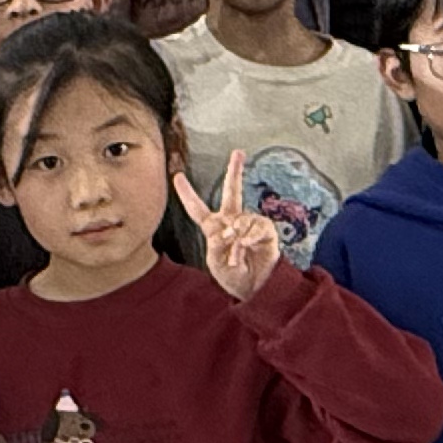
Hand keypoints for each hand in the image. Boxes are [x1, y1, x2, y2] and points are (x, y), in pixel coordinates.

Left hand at [174, 150, 279, 301]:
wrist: (255, 289)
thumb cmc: (233, 277)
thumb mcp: (215, 262)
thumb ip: (217, 245)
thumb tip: (229, 230)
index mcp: (214, 228)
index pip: (197, 209)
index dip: (187, 194)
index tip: (177, 177)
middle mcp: (232, 222)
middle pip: (232, 192)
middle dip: (235, 171)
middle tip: (238, 152)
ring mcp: (249, 225)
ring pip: (241, 220)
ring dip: (236, 237)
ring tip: (236, 254)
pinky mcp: (265, 231)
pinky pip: (256, 226)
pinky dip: (249, 237)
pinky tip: (247, 246)